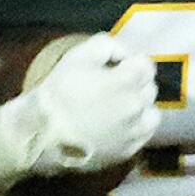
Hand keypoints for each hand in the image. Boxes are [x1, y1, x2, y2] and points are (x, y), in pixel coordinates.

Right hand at [0, 32, 161, 186]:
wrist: (43, 132)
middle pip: (149, 88)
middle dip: (134, 83)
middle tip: (111, 86)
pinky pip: (142, 135)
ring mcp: (133, 132)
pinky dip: (135, 128)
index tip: (116, 67)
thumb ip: (108, 45)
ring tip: (118, 107)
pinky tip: (117, 125)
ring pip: (151, 113)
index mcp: (126, 81)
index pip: (146, 65)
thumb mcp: (79, 55)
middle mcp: (136, 107)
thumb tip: (124, 54)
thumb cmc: (59, 91)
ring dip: (139, 107)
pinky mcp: (127, 151)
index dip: (130, 62)